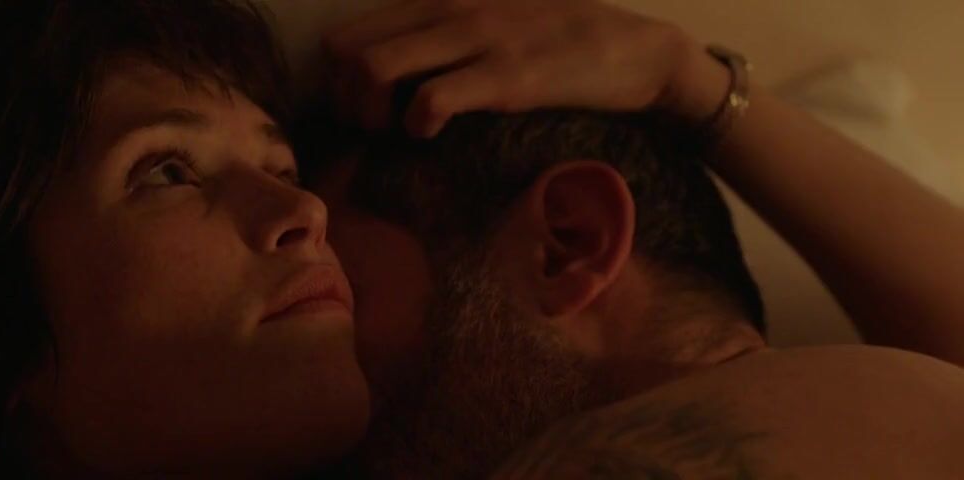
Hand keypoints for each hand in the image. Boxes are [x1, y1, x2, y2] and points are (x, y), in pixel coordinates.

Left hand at [324, 0, 725, 136]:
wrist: (634, 49)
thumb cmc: (558, 42)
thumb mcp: (488, 23)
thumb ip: (441, 37)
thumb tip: (392, 77)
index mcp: (440, 2)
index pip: (347, 36)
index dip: (338, 86)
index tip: (365, 116)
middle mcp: (449, 12)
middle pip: (347, 52)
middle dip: (345, 103)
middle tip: (376, 133)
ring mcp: (477, 41)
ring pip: (375, 68)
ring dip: (371, 114)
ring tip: (399, 135)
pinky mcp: (507, 77)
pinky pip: (432, 97)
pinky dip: (416, 123)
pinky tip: (431, 135)